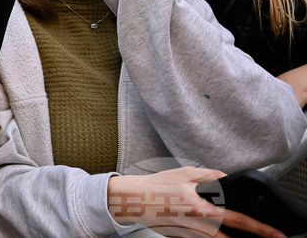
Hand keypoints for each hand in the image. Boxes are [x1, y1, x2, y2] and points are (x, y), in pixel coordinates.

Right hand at [107, 167, 283, 236]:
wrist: (131, 200)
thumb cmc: (155, 186)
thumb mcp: (184, 173)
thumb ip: (210, 176)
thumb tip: (227, 179)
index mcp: (199, 208)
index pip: (237, 220)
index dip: (259, 228)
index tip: (274, 233)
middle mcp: (196, 226)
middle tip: (268, 237)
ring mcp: (189, 235)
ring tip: (242, 235)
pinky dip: (212, 235)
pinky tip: (215, 229)